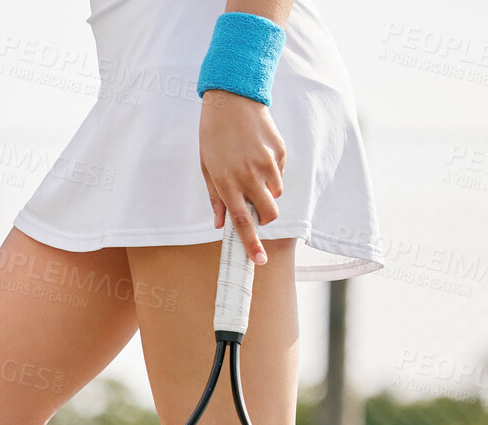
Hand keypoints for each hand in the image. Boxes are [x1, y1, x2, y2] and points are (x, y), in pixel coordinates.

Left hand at [198, 88, 285, 264]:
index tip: (259, 260)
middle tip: (256, 208)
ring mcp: (267, 164)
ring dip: (267, 192)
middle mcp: (249, 176)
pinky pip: (280, 173)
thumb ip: (216, 198)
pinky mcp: (279, 152)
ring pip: (276, 194)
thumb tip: (221, 224)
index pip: (242, 222)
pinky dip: (272, 172)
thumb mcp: (207, 168)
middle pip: (269, 213)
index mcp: (227, 183)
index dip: (252, 244)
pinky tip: (258, 154)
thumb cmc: (213, 136)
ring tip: (251, 170)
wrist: (232, 100)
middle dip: (265, 218)